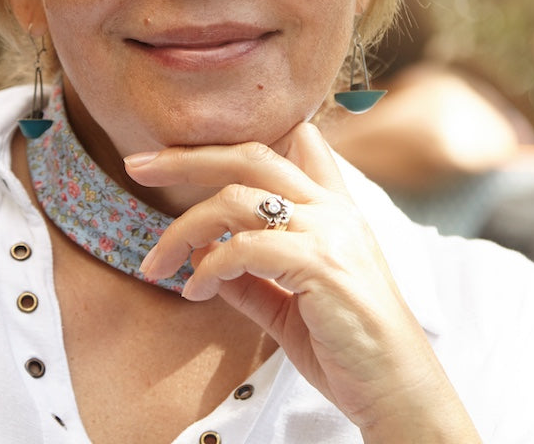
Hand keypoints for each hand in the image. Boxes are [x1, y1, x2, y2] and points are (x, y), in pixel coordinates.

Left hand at [126, 122, 480, 441]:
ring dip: (183, 230)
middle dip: (187, 157)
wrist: (397, 388)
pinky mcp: (321, 263)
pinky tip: (196, 290)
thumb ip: (250, 277)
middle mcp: (334, 210)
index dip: (236, 145)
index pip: (292, 145)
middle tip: (136, 165)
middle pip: (252, 156)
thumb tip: (201, 257)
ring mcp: (330, 232)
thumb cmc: (348, 349)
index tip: (180, 156)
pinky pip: (244, 248)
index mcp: (334, 211)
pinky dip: (209, 267)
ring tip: (157, 265)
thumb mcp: (289, 306)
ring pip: (237, 198)